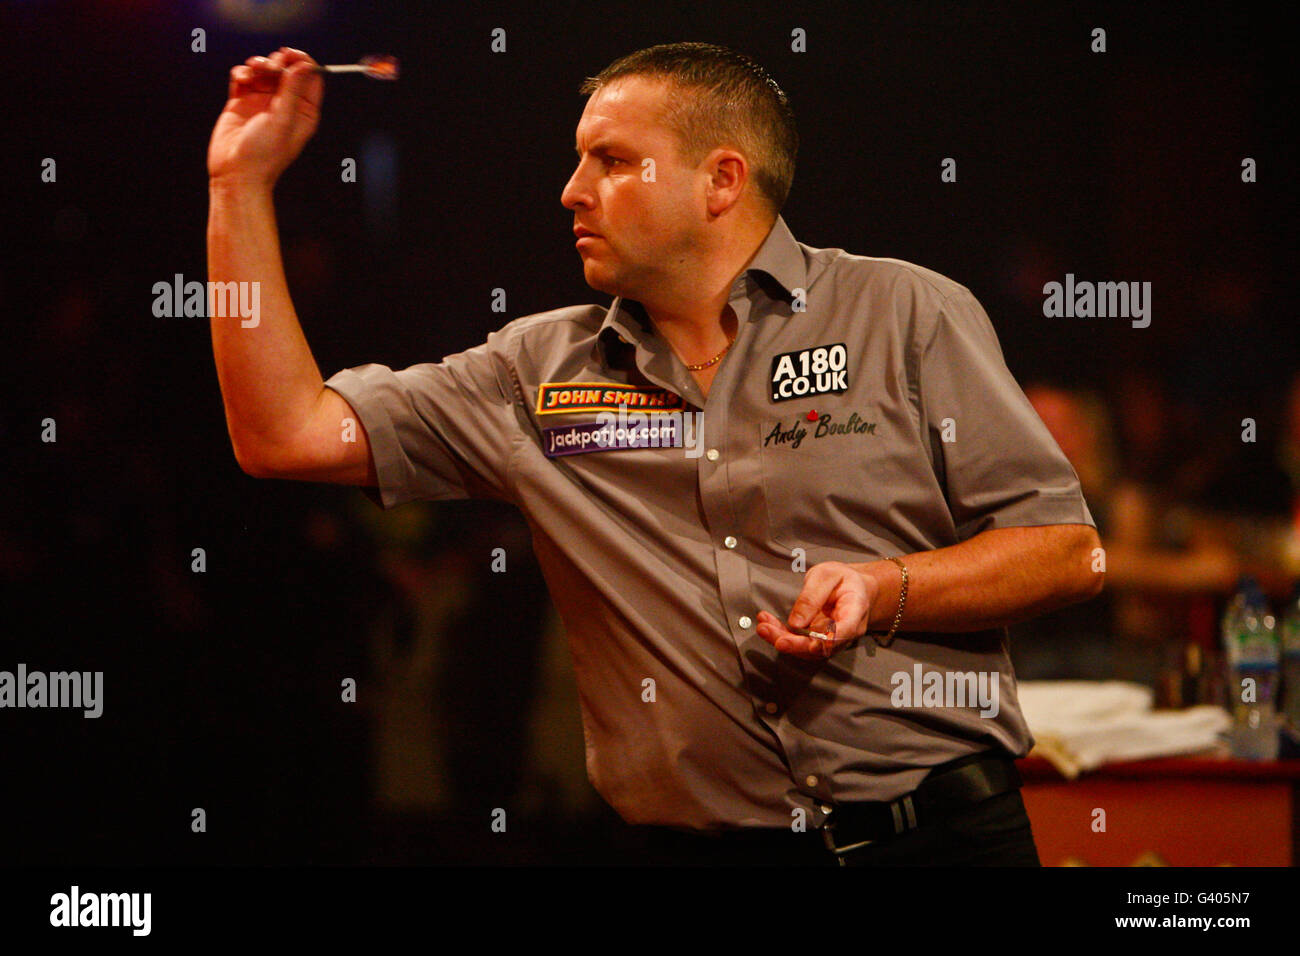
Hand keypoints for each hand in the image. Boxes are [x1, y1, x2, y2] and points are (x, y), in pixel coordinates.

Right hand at [208, 47, 322, 187]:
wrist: (235, 173)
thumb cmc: (264, 155)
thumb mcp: (283, 120)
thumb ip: (293, 91)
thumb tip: (304, 66)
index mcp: (304, 112)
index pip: (310, 78)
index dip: (302, 62)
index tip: (290, 54)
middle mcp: (285, 105)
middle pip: (286, 70)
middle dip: (278, 62)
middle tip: (271, 66)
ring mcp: (262, 102)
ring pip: (264, 70)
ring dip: (259, 64)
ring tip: (254, 70)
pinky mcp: (242, 101)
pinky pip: (244, 77)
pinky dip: (243, 72)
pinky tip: (242, 79)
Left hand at [756, 561, 877, 659]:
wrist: (852, 587)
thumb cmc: (842, 579)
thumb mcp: (827, 575)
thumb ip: (812, 596)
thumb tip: (796, 623)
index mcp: (855, 611)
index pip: (845, 631)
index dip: (826, 641)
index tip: (809, 643)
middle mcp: (846, 632)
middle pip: (821, 647)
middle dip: (793, 643)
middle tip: (768, 632)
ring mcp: (832, 639)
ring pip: (807, 649)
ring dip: (782, 639)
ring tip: (763, 626)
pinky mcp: (818, 640)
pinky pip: (800, 642)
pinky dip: (781, 634)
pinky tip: (767, 623)